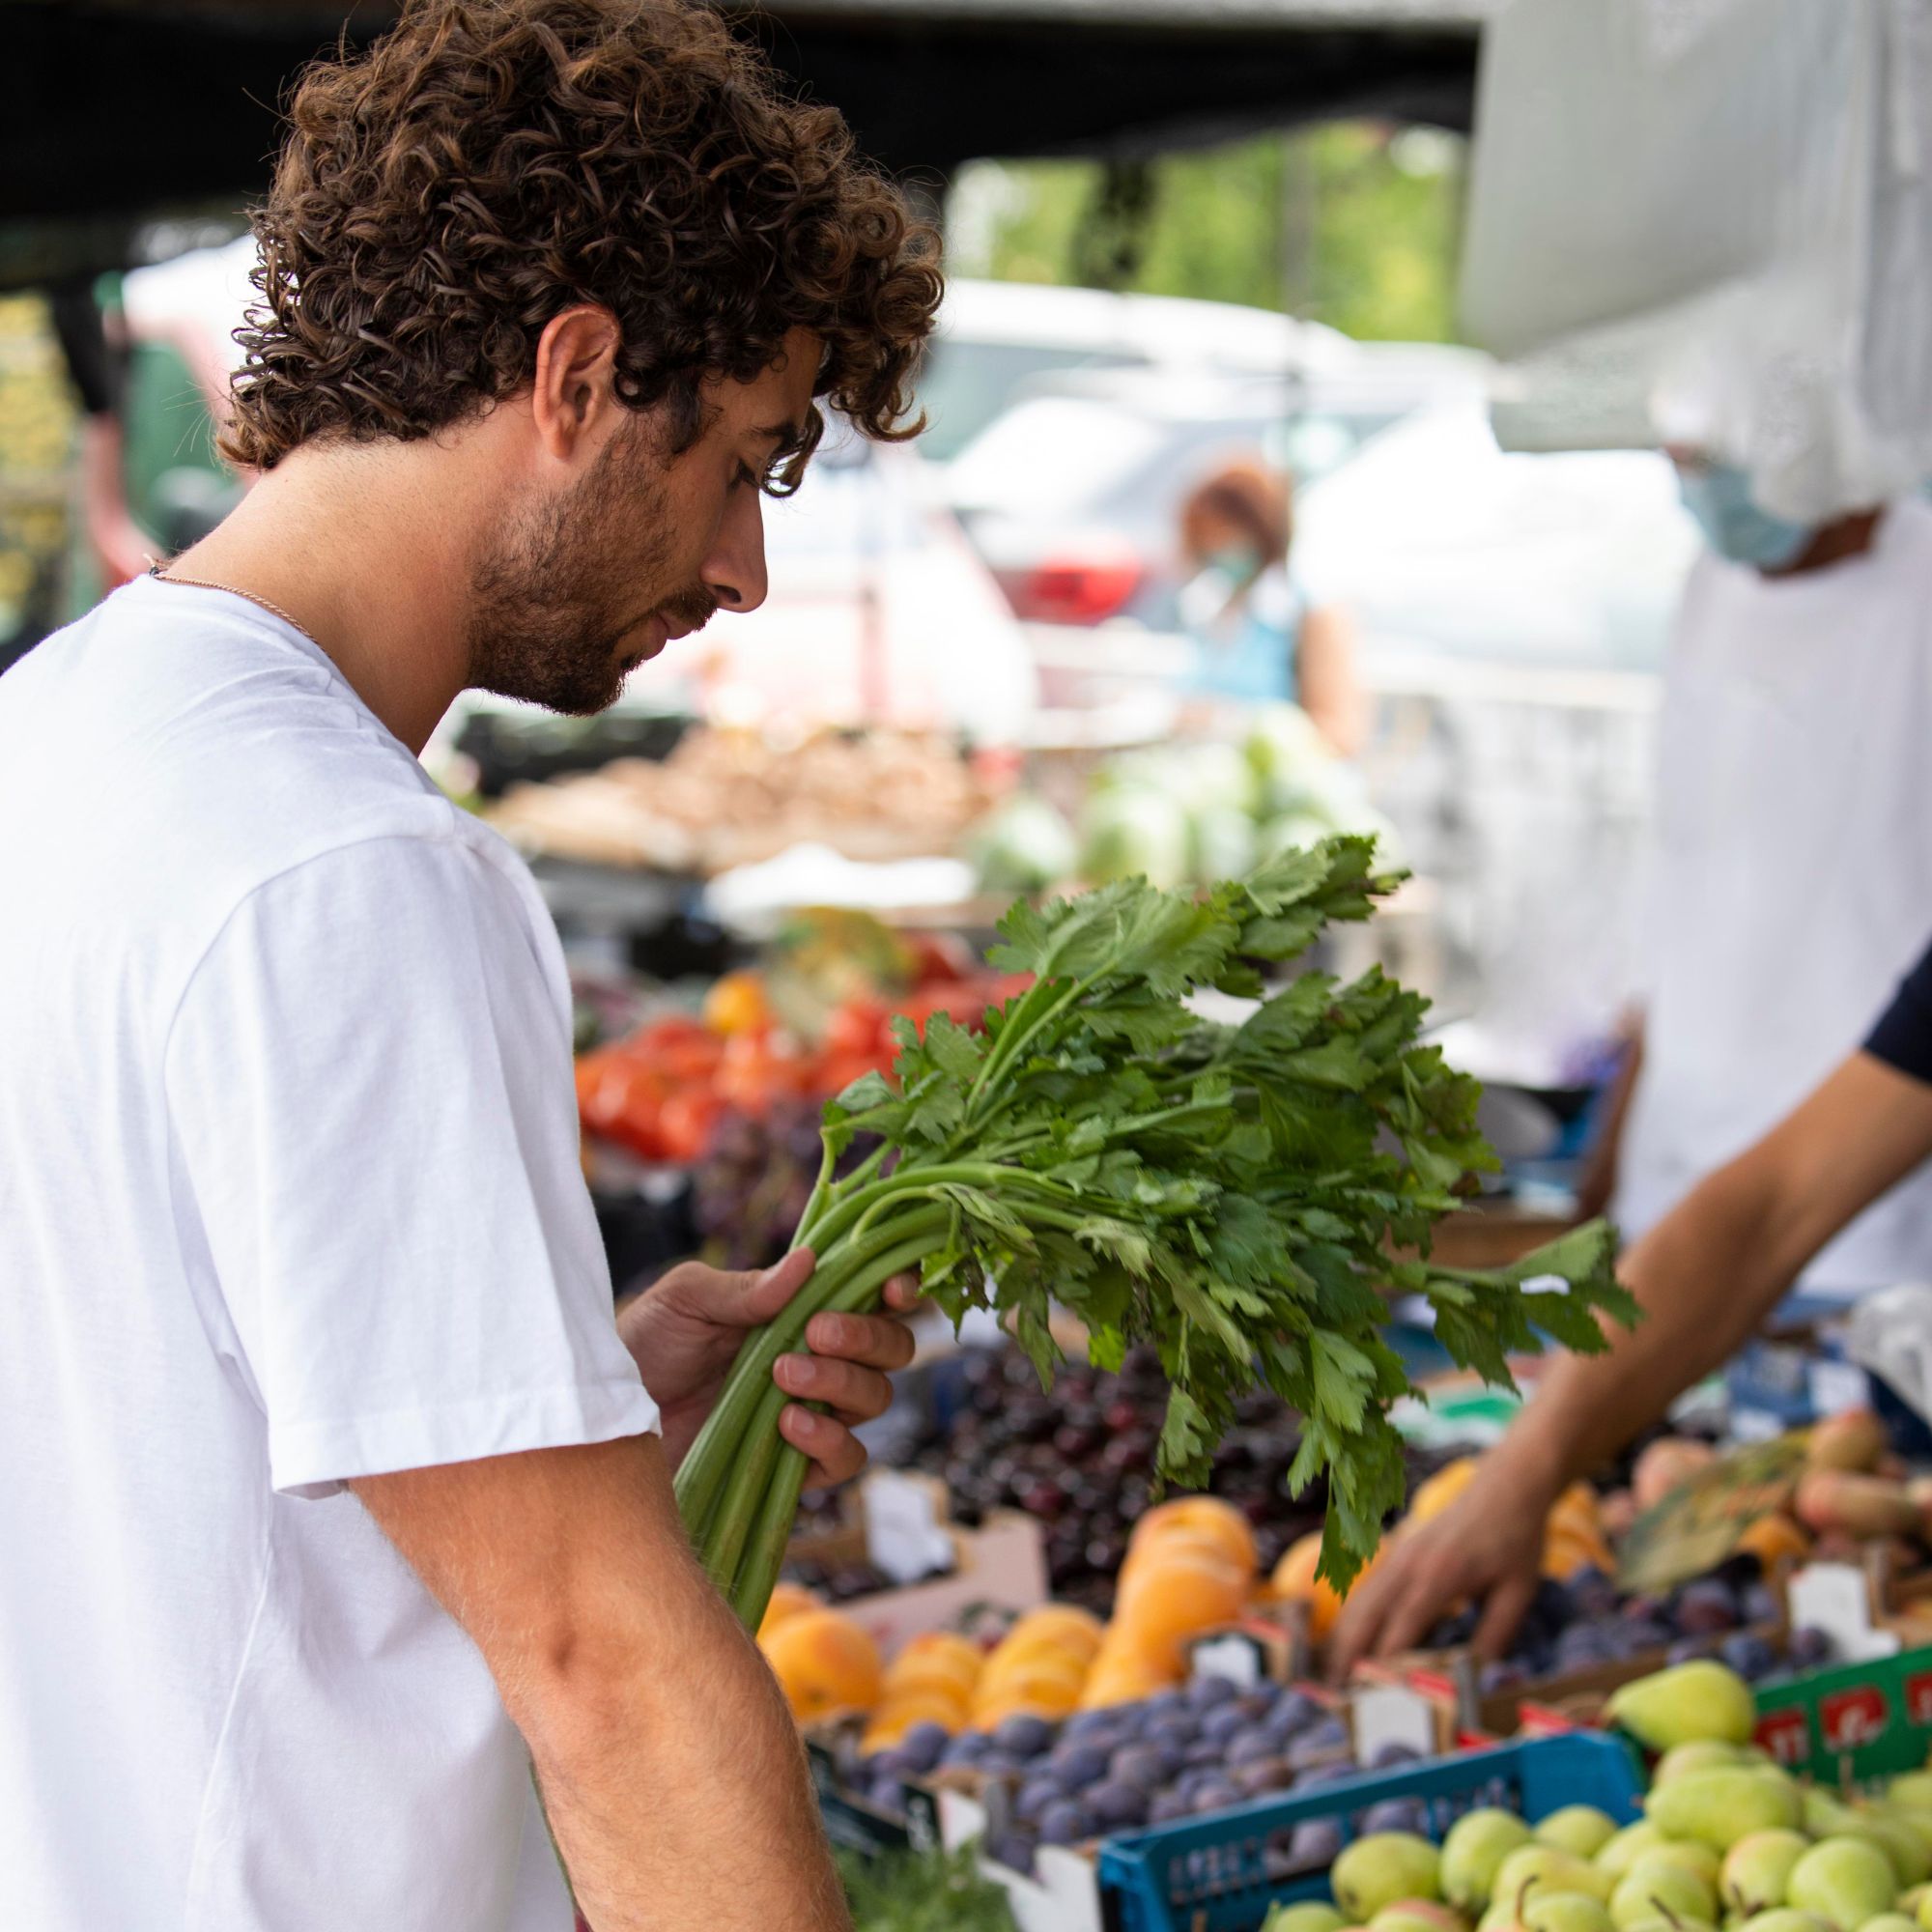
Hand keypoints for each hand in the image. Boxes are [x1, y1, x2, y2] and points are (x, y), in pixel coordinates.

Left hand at [616, 1249, 920, 1485]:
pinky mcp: (794, 1468)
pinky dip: (830, 1440)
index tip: (891, 1290)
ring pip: (874, 1398)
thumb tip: (808, 1261)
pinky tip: (788, 1427)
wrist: (602, 1422)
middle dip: (866, 1336)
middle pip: (891, 1348)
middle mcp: (818, 1360)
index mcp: (801, 1310)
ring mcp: (812, 1414)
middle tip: (816, 1333)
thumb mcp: (685, 1300)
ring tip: (784, 1377)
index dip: (899, 1290)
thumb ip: (746, 1287)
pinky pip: (846, 1459)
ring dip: (842, 1382)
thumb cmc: (643, 1347)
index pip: (874, 1296)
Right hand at [1325, 1465, 1547, 1680]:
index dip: (1385, 1660)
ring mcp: (1400, 1554)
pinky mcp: (1399, 1551)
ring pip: (1361, 1599)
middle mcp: (1411, 1563)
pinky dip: (1353, 1616)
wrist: (1505, 1487)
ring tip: (1333, 1673)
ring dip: (1344, 1635)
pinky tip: (1349, 1638)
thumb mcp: (1518, 1592)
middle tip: (1336, 1692)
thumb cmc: (1515, 1541)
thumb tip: (1475, 1675)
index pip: (1403, 1624)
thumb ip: (1496, 1633)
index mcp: (1440, 1574)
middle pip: (1368, 1611)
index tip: (1372, 1695)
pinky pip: (1368, 1588)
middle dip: (1348, 1652)